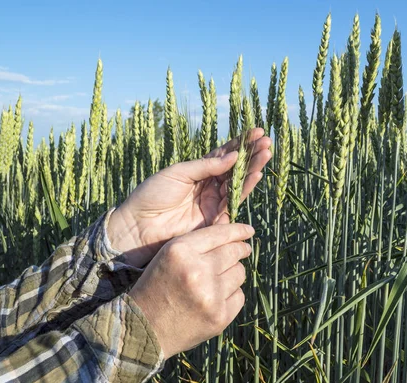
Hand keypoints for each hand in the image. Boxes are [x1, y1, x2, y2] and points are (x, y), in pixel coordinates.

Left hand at [108, 128, 270, 265]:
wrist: (139, 226)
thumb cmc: (152, 195)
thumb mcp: (178, 173)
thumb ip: (206, 166)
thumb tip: (233, 156)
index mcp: (197, 171)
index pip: (223, 155)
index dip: (240, 144)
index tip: (256, 132)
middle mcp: (208, 186)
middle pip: (235, 168)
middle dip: (251, 155)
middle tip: (267, 141)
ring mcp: (212, 202)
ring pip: (237, 183)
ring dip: (253, 169)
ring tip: (266, 154)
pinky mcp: (214, 220)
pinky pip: (234, 202)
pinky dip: (245, 188)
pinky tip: (256, 174)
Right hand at [128, 223, 253, 358]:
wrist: (144, 329)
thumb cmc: (156, 287)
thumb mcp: (168, 256)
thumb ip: (197, 243)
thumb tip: (232, 231)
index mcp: (180, 251)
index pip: (219, 234)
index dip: (238, 231)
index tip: (248, 231)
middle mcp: (197, 271)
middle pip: (234, 252)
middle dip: (241, 250)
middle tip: (243, 250)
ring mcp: (211, 295)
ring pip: (239, 273)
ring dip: (233, 273)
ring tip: (218, 279)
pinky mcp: (220, 316)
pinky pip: (239, 296)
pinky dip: (231, 295)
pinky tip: (216, 298)